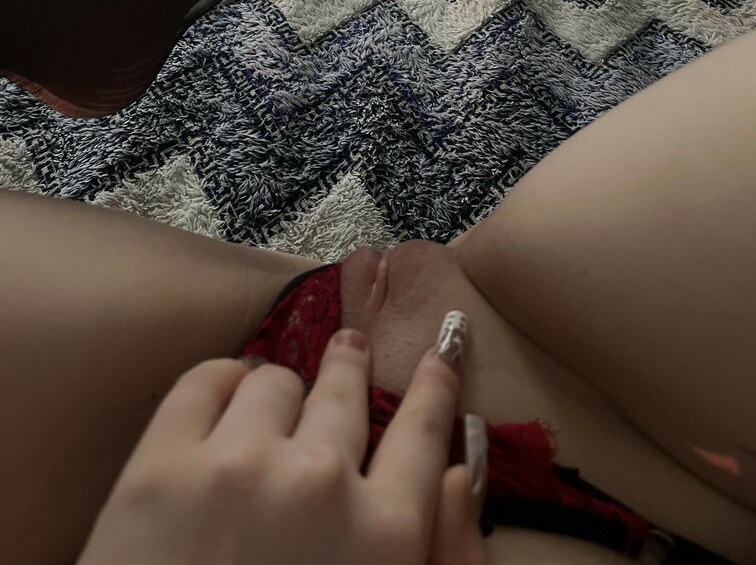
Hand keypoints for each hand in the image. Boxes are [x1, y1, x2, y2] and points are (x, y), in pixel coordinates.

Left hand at [76, 314, 488, 564]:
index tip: (439, 350)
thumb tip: (459, 475)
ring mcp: (236, 468)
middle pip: (344, 389)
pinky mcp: (160, 465)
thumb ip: (444, 556)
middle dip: (349, 365)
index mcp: (382, 535)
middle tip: (348, 346)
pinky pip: (206, 379)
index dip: (434, 386)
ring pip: (275, 380)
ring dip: (279, 396)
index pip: (422, 432)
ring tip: (270, 413)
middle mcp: (318, 484)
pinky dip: (221, 382)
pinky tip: (224, 401)